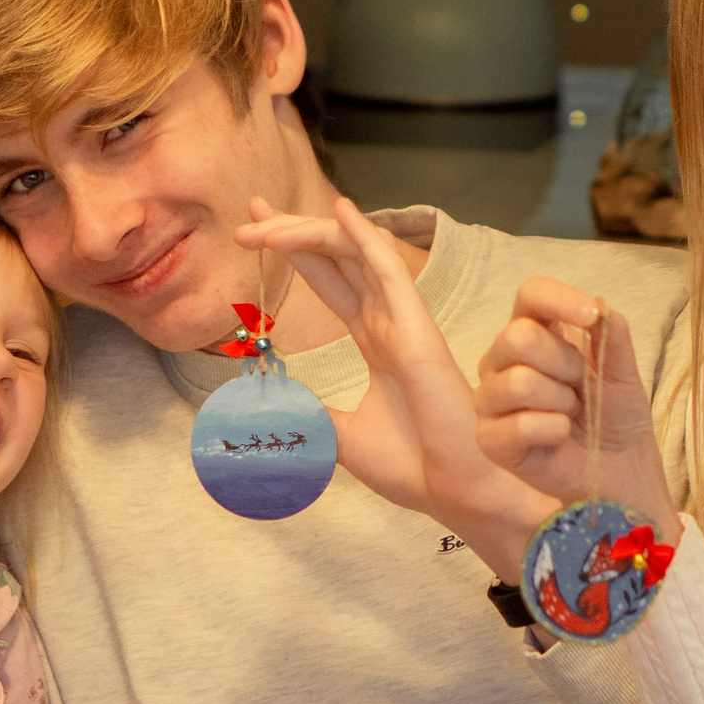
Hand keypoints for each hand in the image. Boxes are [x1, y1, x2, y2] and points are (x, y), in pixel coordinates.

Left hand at [236, 197, 555, 573]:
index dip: (295, 251)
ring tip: (265, 222)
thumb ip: (311, 411)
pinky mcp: (418, 329)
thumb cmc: (416, 466)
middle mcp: (389, 322)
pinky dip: (365, 238)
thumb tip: (271, 401)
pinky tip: (340, 211)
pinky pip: (390, 270)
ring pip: (356, 255)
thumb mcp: (341, 436)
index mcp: (375, 341)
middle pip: (337, 258)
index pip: (330, 279)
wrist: (456, 493)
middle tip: (247, 218)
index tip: (254, 233)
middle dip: (292, 231)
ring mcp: (405, 321)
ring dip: (309, 232)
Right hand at [474, 276, 675, 532]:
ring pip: (519, 381)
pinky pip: (520, 424)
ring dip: (562, 402)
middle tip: (581, 389)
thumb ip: (612, 336)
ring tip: (571, 414)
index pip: (530, 295)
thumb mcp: (623, 371)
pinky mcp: (489, 439)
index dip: (557, 300)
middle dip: (566, 365)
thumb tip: (600, 307)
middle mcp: (503, 360)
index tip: (590, 316)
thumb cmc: (615, 414)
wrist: (620, 468)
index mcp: (534, 332)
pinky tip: (559, 437)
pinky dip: (554, 430)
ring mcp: (491, 400)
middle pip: (518, 337)